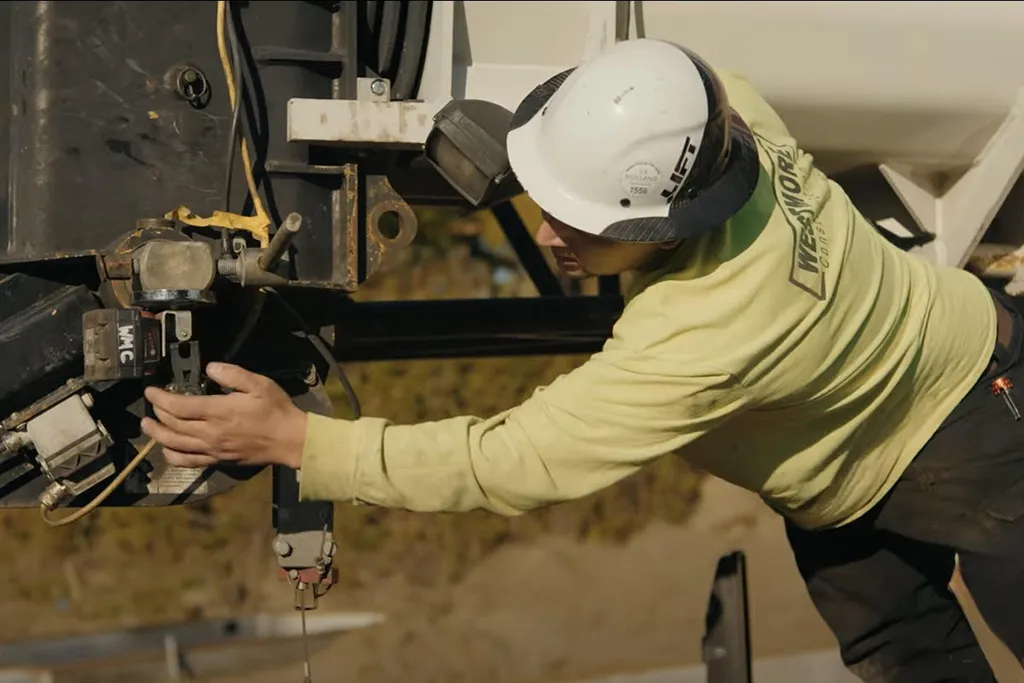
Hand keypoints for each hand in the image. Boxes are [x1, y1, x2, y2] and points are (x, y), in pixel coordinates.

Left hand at [140, 363, 308, 468]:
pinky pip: (188, 461)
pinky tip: (166, 449)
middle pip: (173, 424)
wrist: (290, 440)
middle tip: (151, 402)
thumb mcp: (259, 384)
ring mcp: (212, 449)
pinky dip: (172, 455)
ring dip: (157, 434)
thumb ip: (233, 374)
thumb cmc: (276, 410)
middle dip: (157, 412)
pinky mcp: (217, 460)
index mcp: (219, 411)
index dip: (160, 398)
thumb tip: (209, 368)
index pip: (179, 406)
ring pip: (175, 444)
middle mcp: (210, 432)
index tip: (151, 390)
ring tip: (147, 425)